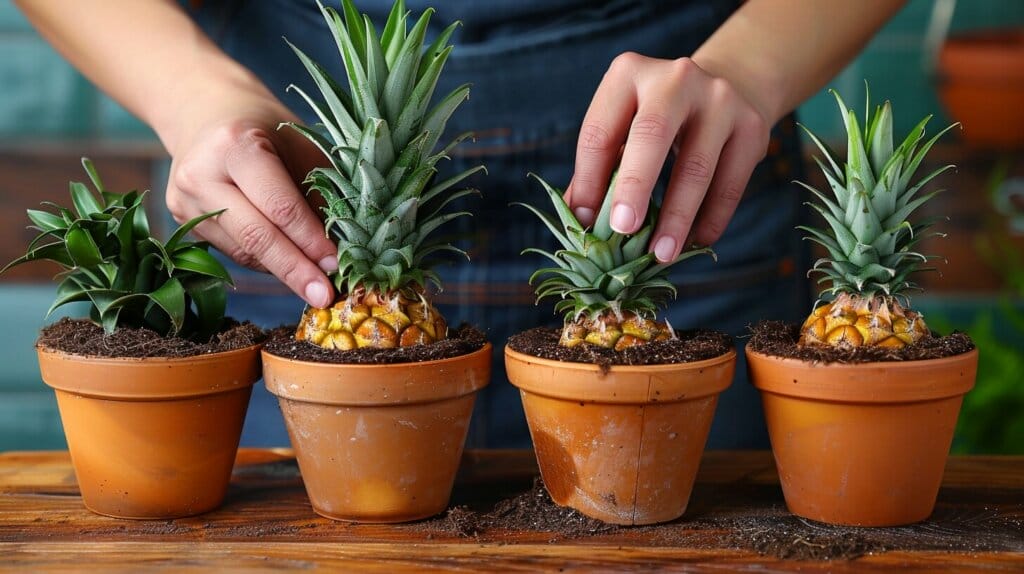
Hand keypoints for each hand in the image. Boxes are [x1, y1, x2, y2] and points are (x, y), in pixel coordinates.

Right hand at [162, 85, 337, 307]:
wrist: (208, 112)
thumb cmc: (268, 129)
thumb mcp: (300, 148)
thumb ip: (318, 195)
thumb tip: (340, 251)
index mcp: (235, 146)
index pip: (278, 205)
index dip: (309, 240)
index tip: (337, 265)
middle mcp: (201, 174)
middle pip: (255, 235)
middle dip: (295, 269)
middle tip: (325, 296)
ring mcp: (185, 199)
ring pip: (243, 250)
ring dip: (283, 270)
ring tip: (315, 284)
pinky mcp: (181, 219)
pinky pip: (232, 251)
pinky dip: (265, 261)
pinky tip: (289, 264)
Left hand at [567, 53, 771, 261]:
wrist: (728, 86)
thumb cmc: (657, 119)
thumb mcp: (624, 127)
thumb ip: (600, 169)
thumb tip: (578, 221)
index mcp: (628, 74)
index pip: (600, 132)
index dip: (589, 180)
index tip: (583, 222)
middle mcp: (675, 79)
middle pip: (651, 136)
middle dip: (634, 187)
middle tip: (622, 230)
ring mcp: (720, 99)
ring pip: (696, 167)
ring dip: (677, 218)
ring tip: (662, 253)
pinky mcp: (752, 126)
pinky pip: (730, 184)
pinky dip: (712, 219)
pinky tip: (697, 241)